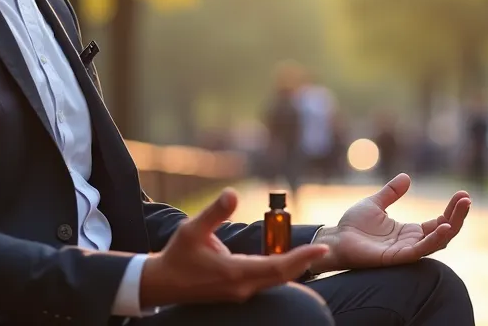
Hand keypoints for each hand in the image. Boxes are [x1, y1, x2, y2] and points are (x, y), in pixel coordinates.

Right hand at [139, 188, 327, 308]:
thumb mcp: (192, 229)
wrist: (163, 284)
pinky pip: (266, 283)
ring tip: (311, 254)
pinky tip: (289, 263)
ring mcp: (240, 293)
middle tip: (324, 249)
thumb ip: (214, 212)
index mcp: (234, 272)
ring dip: (294, 268)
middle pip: (283, 277)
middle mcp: (242, 287)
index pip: (277, 266)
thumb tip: (232, 194)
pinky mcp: (237, 293)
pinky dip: (281, 272)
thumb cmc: (177, 255)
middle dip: (304, 263)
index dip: (302, 257)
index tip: (322, 249)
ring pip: (276, 282)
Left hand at [310, 174, 469, 274]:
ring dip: (452, 225)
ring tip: (463, 207)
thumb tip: (407, 177)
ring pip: (437, 242)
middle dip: (458, 216)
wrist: (336, 238)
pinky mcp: (397, 257)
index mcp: (409, 232)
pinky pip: (420, 250)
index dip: (451, 210)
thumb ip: (391, 192)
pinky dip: (434, 239)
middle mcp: (412, 242)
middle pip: (443, 232)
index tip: (462, 194)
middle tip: (467, 199)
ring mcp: (406, 251)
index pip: (438, 222)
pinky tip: (444, 226)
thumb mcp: (375, 203)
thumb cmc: (353, 225)